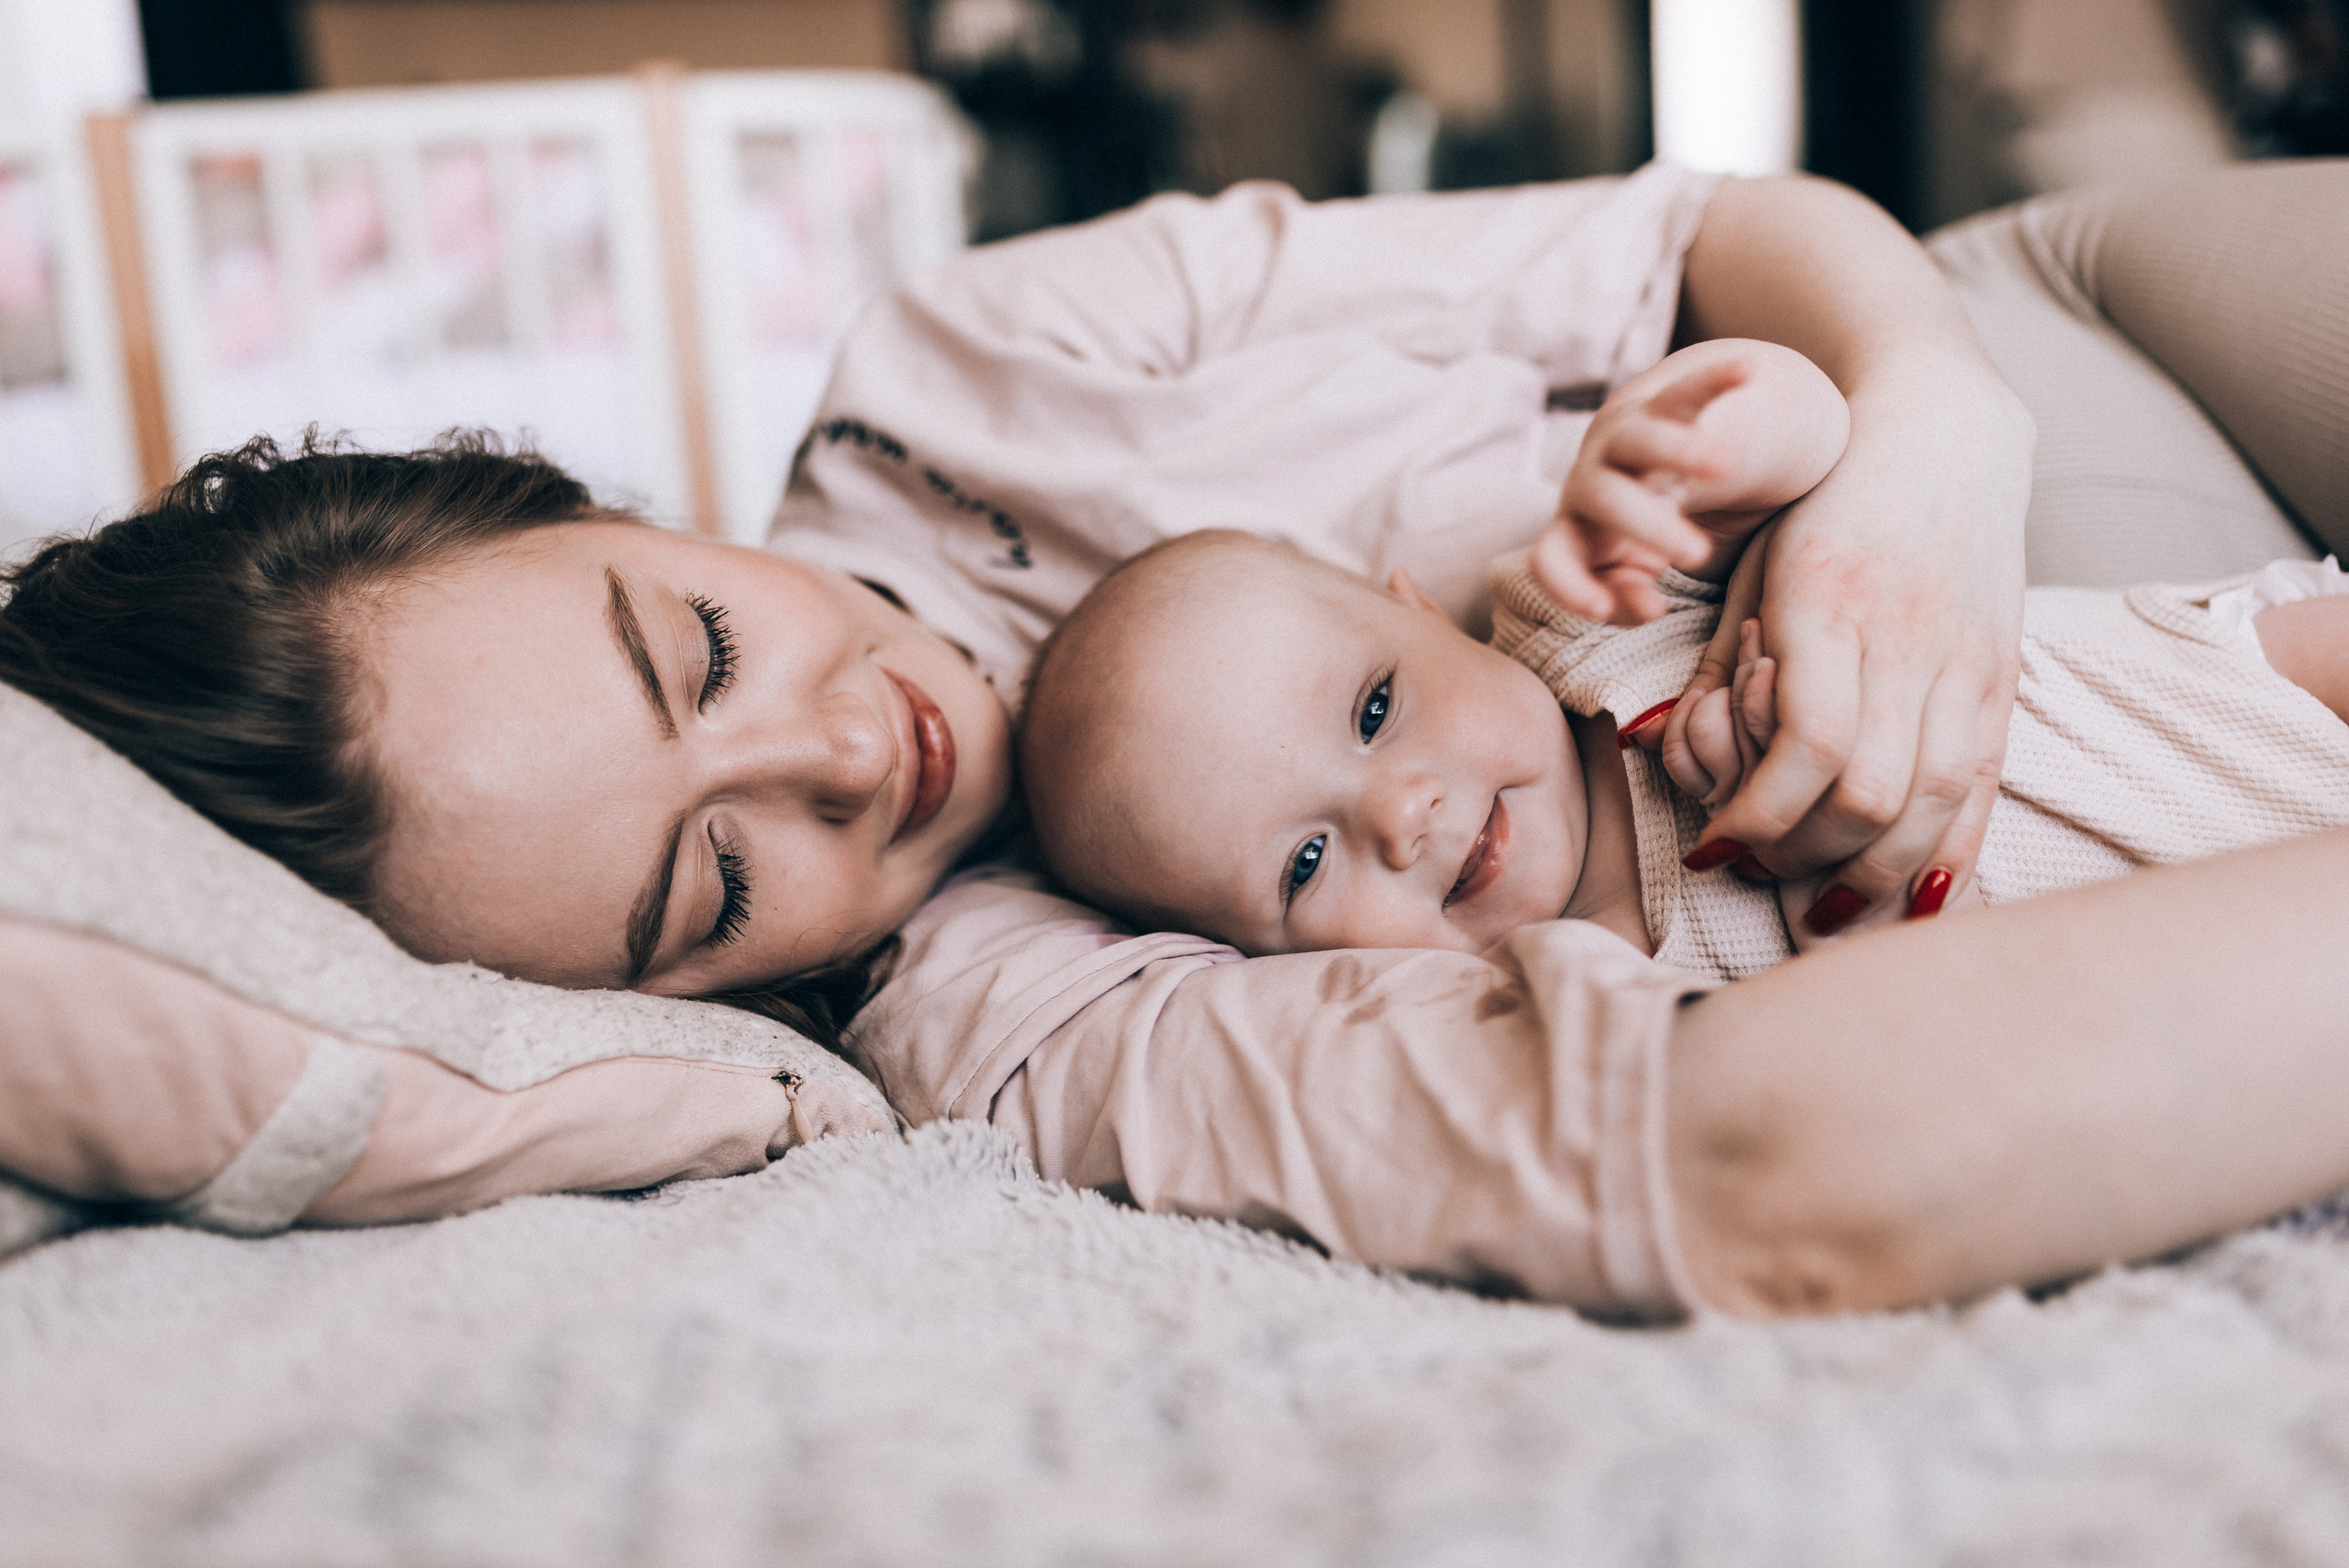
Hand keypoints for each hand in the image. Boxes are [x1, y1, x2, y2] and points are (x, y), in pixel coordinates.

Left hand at [1532, 339, 1849, 626]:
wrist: (1642, 461)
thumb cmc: (1632, 534)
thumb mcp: (1629, 570)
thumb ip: (1629, 597)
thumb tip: (1648, 608)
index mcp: (1577, 529)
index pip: (1550, 557)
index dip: (1567, 585)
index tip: (1600, 611)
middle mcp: (1592, 480)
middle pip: (1602, 495)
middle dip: (1646, 525)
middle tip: (1695, 555)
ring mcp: (1625, 440)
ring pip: (1640, 437)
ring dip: (1678, 451)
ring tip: (1725, 468)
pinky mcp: (1663, 406)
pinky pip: (1686, 388)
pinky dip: (1715, 378)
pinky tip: (1745, 369)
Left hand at [1680, 358, 2029, 930]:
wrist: (1943, 434)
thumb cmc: (1825, 504)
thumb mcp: (1752, 570)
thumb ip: (1714, 668)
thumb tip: (1653, 751)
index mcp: (1829, 607)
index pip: (1809, 748)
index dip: (1758, 817)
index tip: (1714, 846)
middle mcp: (1906, 640)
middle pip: (1870, 794)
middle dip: (1805, 857)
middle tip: (1757, 875)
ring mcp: (1966, 662)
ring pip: (1934, 802)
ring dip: (1876, 875)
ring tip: (1826, 907)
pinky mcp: (2003, 678)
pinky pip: (1985, 787)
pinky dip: (1953, 853)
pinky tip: (1916, 898)